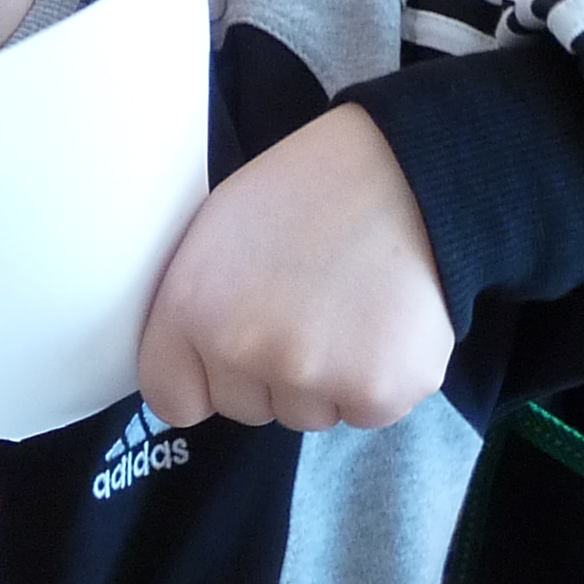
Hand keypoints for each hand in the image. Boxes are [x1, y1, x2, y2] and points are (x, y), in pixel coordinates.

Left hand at [138, 105, 453, 432]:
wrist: (408, 169)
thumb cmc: (309, 192)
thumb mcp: (216, 231)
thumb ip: (194, 312)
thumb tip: (195, 372)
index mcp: (191, 307)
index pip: (175, 400)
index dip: (206, 376)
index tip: (233, 349)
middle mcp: (244, 349)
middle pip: (247, 409)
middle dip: (272, 372)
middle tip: (307, 303)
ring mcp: (313, 376)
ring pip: (309, 414)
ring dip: (327, 378)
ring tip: (350, 307)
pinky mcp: (378, 391)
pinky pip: (366, 412)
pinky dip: (379, 379)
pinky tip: (385, 323)